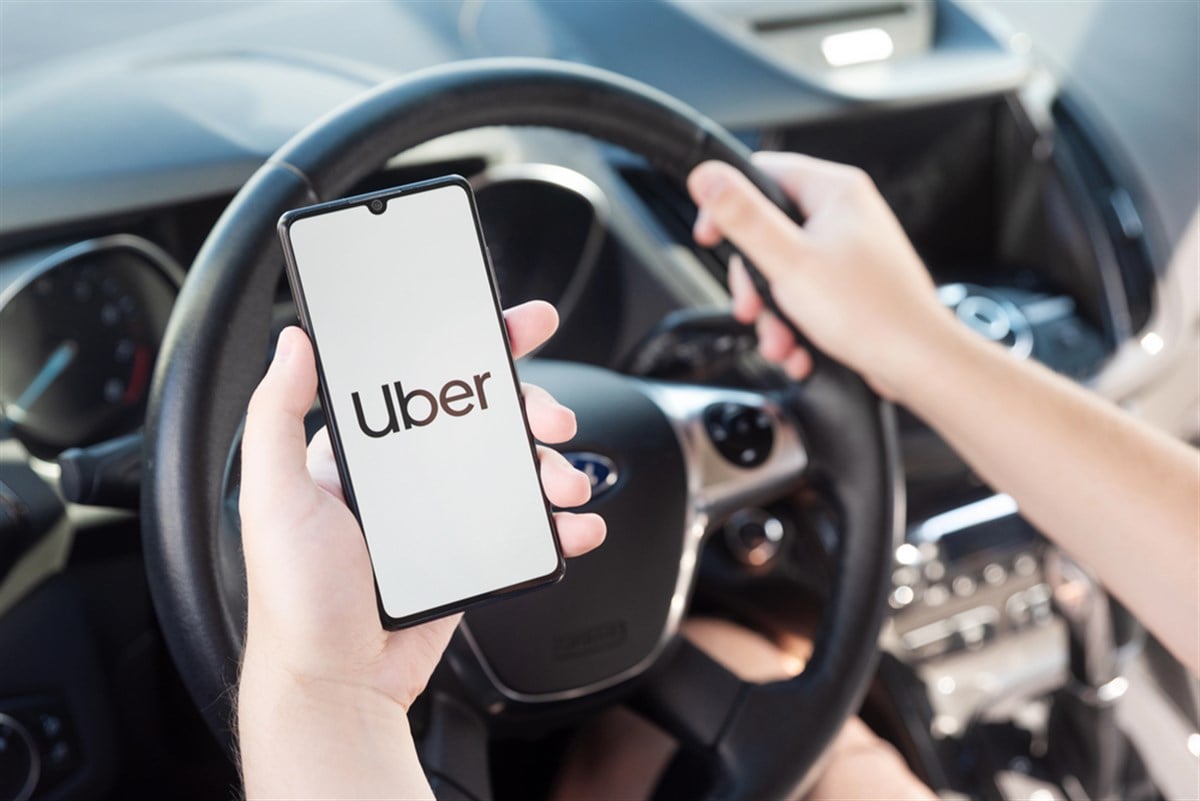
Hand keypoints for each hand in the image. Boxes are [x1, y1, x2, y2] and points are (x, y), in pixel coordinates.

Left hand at [238, 300, 605, 711]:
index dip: (474, 346)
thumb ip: (276, 415)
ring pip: (517, 469)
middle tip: (552, 419)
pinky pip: (527, 526)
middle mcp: (409, 475)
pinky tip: (576, 526)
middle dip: (531, 408)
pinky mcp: (473, 554)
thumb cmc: (296, 599)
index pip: (424, 378)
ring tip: (566, 486)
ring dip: (554, 465)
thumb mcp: (275, 498)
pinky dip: (562, 523)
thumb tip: (295, 343)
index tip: (515, 326)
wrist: (338, 685)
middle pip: (487, 419)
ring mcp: (446, 515)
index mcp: (366, 450)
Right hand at [688, 153, 952, 400]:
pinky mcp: (851, 283)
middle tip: (751, 307)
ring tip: (780, 340)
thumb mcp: (789, 262)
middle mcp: (845, 214)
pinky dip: (795, 323)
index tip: (710, 236)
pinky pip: (805, 293)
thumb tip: (707, 176)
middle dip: (754, 282)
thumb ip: (743, 217)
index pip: (762, 173)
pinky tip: (798, 347)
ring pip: (784, 270)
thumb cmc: (871, 313)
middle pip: (768, 231)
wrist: (918, 362)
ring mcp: (849, 249)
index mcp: (835, 192)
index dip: (727, 206)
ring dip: (772, 312)